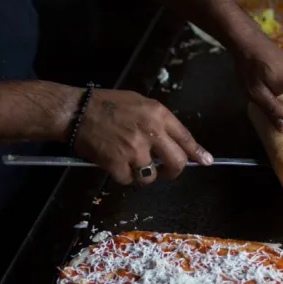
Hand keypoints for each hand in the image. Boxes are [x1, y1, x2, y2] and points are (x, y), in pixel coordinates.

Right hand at [73, 89, 211, 184]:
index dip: (198, 153)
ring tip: (133, 163)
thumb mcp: (141, 103)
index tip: (206, 162)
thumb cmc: (108, 104)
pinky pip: (128, 180)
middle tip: (166, 172)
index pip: (186, 138)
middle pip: (177, 163)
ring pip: (151, 176)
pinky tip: (115, 163)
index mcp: (158, 115)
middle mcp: (150, 133)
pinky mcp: (116, 163)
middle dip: (174, 171)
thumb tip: (177, 142)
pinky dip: (123, 176)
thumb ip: (160, 122)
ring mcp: (134, 150)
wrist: (76, 111)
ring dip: (145, 175)